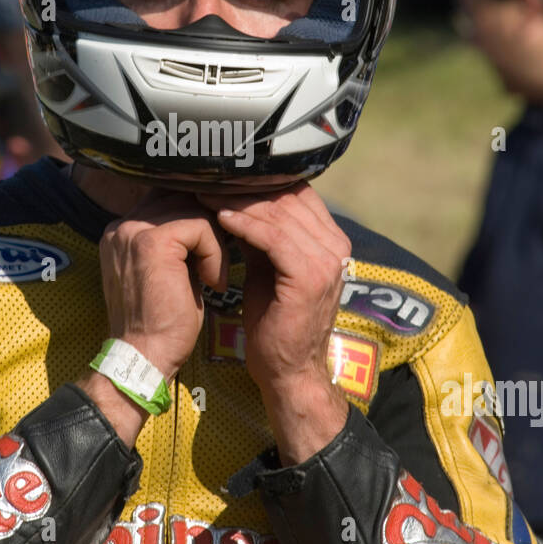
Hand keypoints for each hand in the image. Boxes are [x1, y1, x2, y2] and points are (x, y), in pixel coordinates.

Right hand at [98, 191, 229, 381]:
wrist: (145, 357)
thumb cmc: (162, 323)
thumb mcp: (169, 271)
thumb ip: (177, 242)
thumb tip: (210, 215)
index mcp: (123, 231)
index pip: (168, 198)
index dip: (199, 216)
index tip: (217, 244)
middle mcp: (123, 225)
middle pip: (182, 197)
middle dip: (211, 224)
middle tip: (221, 260)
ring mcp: (134, 231)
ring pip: (194, 209)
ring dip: (215, 243)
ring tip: (215, 277)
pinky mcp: (153, 241)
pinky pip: (201, 226)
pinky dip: (215, 253)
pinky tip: (214, 283)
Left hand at [197, 184, 351, 463]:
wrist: (287, 371)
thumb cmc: (274, 322)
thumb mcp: (267, 267)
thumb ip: (261, 235)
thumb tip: (234, 199)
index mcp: (331, 240)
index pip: (297, 192)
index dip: (260, 180)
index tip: (222, 173)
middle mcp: (335, 245)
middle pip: (287, 198)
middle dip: (244, 186)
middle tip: (208, 176)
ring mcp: (327, 260)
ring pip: (278, 214)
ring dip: (238, 200)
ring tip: (207, 191)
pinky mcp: (310, 276)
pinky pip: (273, 238)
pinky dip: (245, 224)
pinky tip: (219, 217)